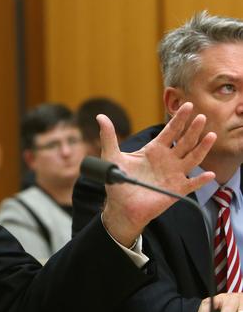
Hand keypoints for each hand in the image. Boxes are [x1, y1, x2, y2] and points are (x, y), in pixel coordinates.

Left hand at [101, 102, 215, 245]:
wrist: (120, 206)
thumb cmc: (117, 181)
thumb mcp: (111, 156)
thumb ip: (108, 136)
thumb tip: (100, 116)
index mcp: (154, 150)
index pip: (170, 131)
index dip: (179, 119)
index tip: (188, 106)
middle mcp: (167, 160)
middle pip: (184, 141)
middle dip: (193, 129)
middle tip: (201, 116)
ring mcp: (174, 174)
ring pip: (193, 158)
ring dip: (202, 148)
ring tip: (210, 135)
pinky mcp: (176, 189)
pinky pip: (192, 184)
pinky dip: (201, 180)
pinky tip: (210, 174)